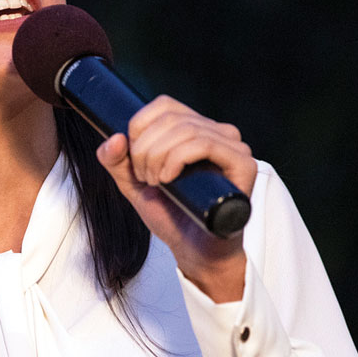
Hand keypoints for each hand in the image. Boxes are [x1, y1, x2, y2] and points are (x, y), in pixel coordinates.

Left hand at [95, 95, 255, 301]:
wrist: (195, 251)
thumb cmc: (171, 215)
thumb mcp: (134, 185)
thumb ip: (117, 161)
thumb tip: (114, 138)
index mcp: (194, 129)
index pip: (164, 105)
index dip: (139, 126)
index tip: (133, 159)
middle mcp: (217, 132)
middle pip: (171, 118)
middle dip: (145, 148)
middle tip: (145, 178)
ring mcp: (233, 147)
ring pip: (186, 129)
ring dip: (158, 156)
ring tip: (156, 182)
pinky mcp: (243, 164)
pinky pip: (205, 144)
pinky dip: (177, 159)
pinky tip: (169, 179)